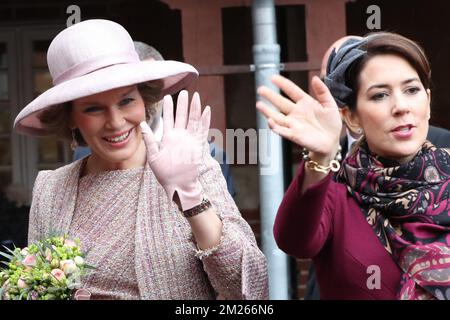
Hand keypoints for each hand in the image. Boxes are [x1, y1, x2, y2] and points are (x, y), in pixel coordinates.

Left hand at [140, 90, 210, 210]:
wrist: (178, 185)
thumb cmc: (164, 173)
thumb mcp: (153, 156)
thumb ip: (149, 139)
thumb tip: (142, 124)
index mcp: (168, 138)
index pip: (168, 119)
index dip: (168, 108)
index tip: (167, 96)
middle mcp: (180, 136)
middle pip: (182, 116)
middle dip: (182, 104)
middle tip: (184, 92)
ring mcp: (189, 140)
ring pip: (193, 120)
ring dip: (194, 108)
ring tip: (195, 96)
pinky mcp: (198, 145)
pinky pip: (202, 130)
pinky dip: (205, 120)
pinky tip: (206, 110)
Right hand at [256, 75, 341, 157]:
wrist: (332, 142)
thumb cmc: (331, 124)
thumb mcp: (330, 105)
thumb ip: (322, 91)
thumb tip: (314, 78)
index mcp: (305, 103)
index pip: (292, 91)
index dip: (283, 84)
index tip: (273, 77)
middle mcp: (296, 112)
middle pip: (280, 102)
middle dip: (270, 96)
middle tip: (260, 89)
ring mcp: (294, 124)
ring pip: (277, 116)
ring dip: (268, 111)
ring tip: (259, 105)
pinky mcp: (294, 135)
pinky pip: (282, 131)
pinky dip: (275, 127)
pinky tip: (270, 122)